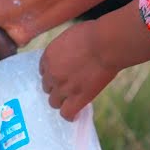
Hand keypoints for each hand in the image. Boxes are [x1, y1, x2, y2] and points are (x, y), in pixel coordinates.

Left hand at [39, 0, 149, 120]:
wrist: (106, 44)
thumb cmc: (95, 34)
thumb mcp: (72, 35)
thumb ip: (66, 48)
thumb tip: (72, 53)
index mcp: (48, 56)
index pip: (43, 70)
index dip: (53, 72)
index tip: (63, 73)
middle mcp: (51, 73)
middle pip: (47, 87)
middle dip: (56, 86)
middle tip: (70, 84)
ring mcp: (63, 88)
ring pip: (53, 102)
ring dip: (62, 100)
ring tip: (73, 99)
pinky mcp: (77, 98)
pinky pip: (67, 113)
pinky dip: (69, 115)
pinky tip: (75, 115)